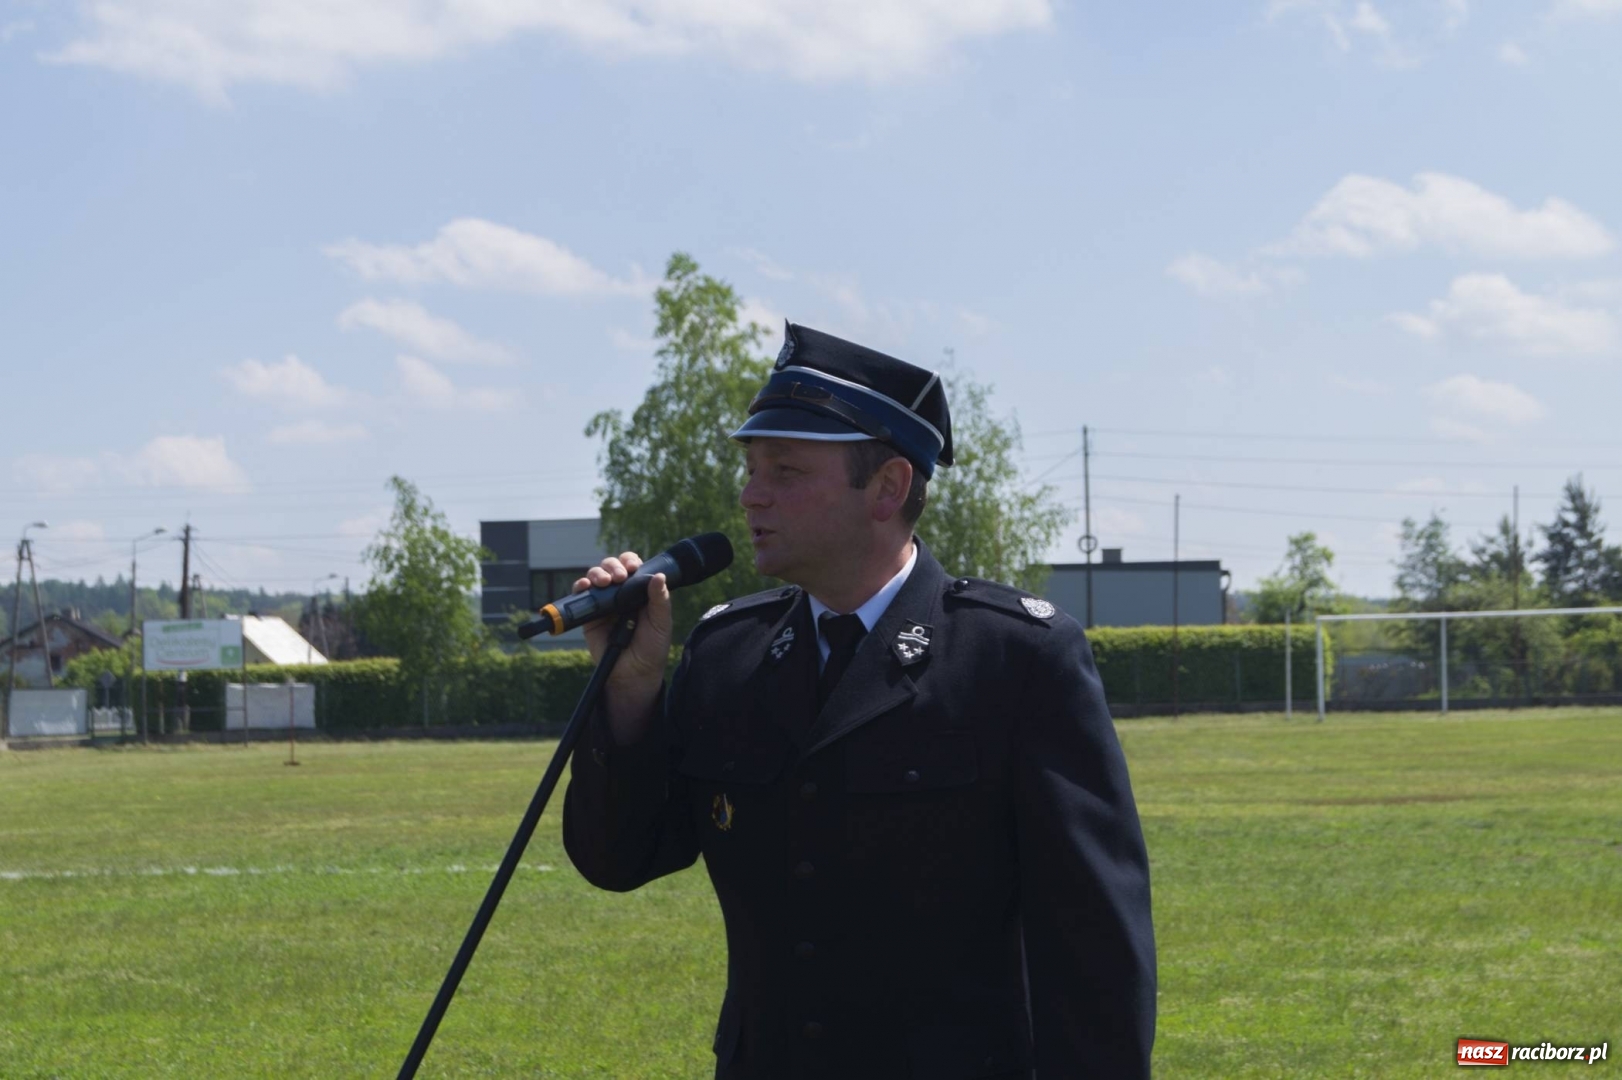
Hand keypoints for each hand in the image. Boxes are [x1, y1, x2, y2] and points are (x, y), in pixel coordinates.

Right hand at [573, 551, 672, 745]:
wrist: (634, 673)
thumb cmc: (652, 647)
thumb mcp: (661, 623)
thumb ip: (660, 599)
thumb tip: (658, 576)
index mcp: (639, 591)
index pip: (632, 567)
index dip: (629, 561)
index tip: (632, 566)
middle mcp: (620, 593)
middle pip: (611, 568)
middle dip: (612, 566)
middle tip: (619, 577)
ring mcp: (604, 603)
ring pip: (595, 577)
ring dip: (597, 573)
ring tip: (604, 582)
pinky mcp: (589, 616)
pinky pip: (581, 596)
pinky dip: (580, 587)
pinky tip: (584, 585)